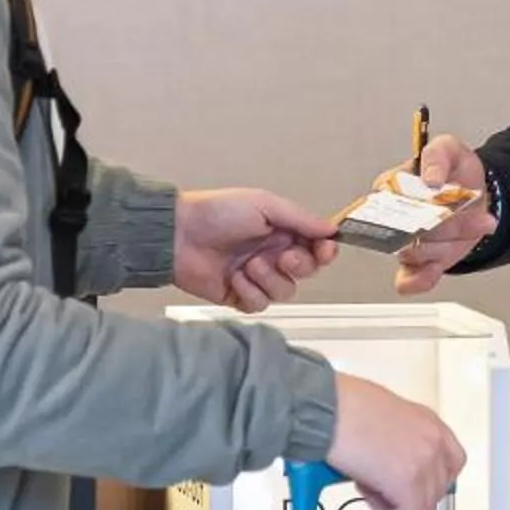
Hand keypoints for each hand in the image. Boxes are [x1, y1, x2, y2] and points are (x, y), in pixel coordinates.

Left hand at [174, 189, 339, 313]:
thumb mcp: (264, 205)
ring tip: (249, 265)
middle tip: (282, 257)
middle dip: (298, 266)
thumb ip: (300, 218)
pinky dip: (250, 293)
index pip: (315, 248)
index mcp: (281, 232)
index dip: (324, 252)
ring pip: (285, 291)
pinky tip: (236, 279)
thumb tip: (331, 229)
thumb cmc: (216, 212)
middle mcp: (272, 255)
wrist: (178, 235)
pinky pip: (260, 304)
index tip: (324, 250)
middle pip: (305, 272)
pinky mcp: (239, 296)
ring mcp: (256, 277)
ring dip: (270, 279)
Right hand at [324, 375, 465, 509]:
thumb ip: (400, 442)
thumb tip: (394, 463)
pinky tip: (367, 493)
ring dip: (397, 503)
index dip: (430, 479)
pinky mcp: (409, 483)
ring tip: (369, 484)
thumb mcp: (384, 417)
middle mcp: (433, 440)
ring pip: (424, 505)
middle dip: (411, 494)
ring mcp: (425, 462)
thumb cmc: (341, 406)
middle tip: (383, 486)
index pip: (452, 461)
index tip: (413, 484)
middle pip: (440, 487)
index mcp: (429, 421)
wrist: (326, 409)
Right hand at [394, 134, 498, 297]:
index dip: (410, 204)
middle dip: (446, 226)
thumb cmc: (455, 172)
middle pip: (407, 230)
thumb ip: (437, 155)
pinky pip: (408, 280)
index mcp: (391, 188)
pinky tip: (435, 269)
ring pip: (417, 252)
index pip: (388, 200)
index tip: (435, 202)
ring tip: (481, 224)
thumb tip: (430, 179)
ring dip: (451, 243)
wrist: (476, 197)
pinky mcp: (418, 263)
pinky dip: (420, 279)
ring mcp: (405, 242)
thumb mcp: (449, 149)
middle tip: (474, 216)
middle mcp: (394, 218)